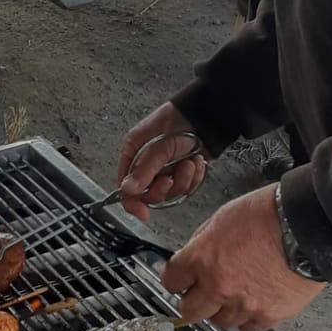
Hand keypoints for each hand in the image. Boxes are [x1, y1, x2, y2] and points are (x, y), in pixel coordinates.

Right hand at [116, 101, 207, 219]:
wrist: (206, 117)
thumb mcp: (159, 147)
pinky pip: (187, 188)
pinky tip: (196, 162)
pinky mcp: (182, 174)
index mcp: (133, 154)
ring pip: (171, 194)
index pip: (126, 187)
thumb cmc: (178, 123)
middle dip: (164, 189)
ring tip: (189, 162)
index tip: (143, 213)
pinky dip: (194, 177)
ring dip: (183, 180)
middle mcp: (147, 165)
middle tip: (170, 178)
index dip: (133, 202)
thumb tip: (127, 190)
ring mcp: (166, 171)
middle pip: (149, 195)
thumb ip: (144, 170)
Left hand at [162, 187, 324, 330]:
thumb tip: (193, 257)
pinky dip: (248, 317)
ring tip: (238, 291)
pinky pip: (248, 328)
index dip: (176, 279)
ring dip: (224, 309)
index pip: (171, 281)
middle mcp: (219, 286)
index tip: (180, 280)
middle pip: (189, 311)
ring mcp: (243, 304)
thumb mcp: (223, 216)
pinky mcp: (269, 316)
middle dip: (194, 301)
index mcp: (202, 258)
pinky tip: (254, 301)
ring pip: (219, 321)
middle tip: (203, 292)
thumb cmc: (271, 214)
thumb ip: (203, 242)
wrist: (309, 225)